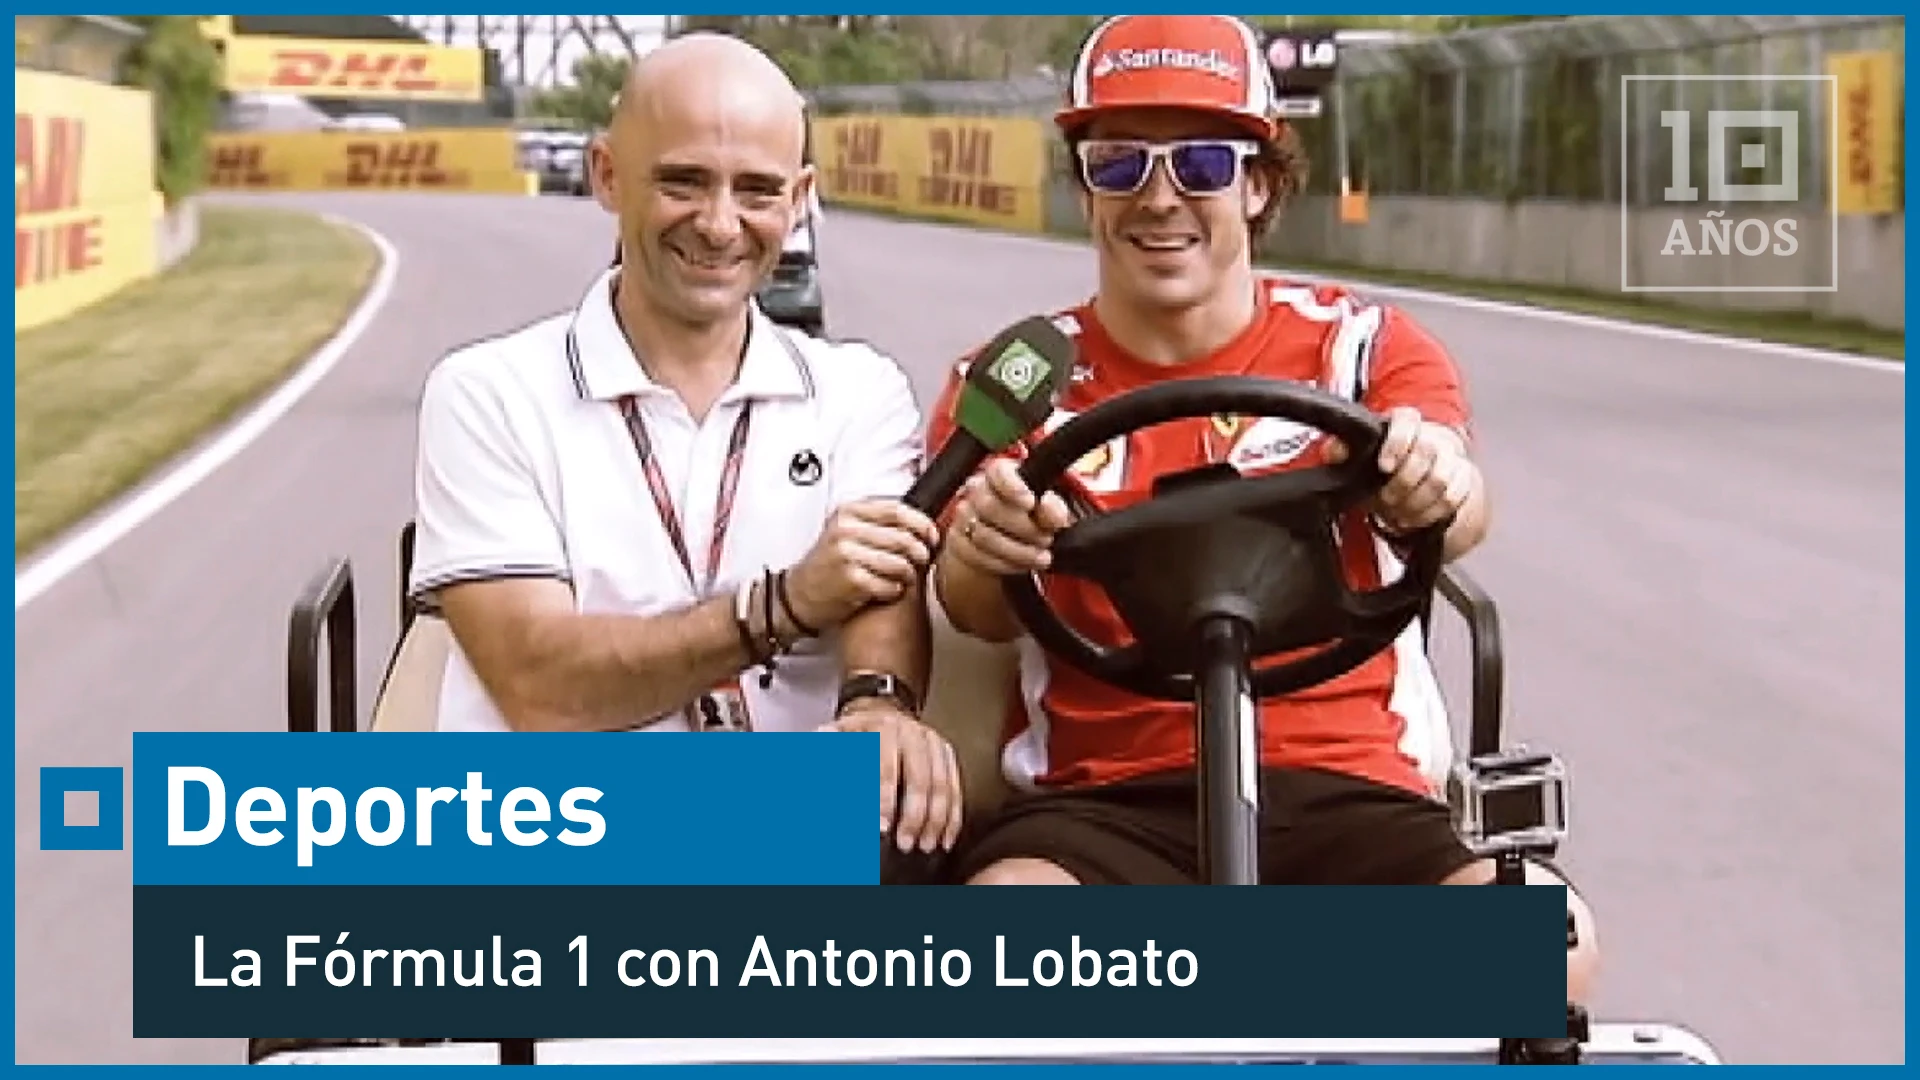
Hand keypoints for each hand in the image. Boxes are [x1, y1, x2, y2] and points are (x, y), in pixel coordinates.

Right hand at [785, 500, 940, 628]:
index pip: (897, 510)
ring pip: (900, 563)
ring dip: (909, 574)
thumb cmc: (827, 564)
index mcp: (848, 512)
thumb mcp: (845, 531)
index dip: (921, 524)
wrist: (799, 594)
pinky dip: (895, 590)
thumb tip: (920, 523)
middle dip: (920, 552)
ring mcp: (847, 555)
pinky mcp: (851, 580)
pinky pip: (890, 585)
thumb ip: (876, 522)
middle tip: (922, 561)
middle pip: (903, 537)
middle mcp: (846, 530)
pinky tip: (888, 590)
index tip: (932, 536)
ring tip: (904, 578)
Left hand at [821, 701, 963, 853]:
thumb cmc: (852, 736)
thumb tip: (815, 776)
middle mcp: (910, 732)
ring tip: (926, 845)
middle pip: (919, 778)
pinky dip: (952, 815)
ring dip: (936, 820)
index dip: (882, 799)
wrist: (878, 714)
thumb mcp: (832, 738)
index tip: (879, 828)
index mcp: (880, 728)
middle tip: (905, 844)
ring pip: (942, 784)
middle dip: (913, 815)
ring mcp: (932, 741)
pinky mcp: (946, 752)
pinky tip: (946, 837)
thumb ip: (825, 758)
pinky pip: (955, 786)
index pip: (885, 767)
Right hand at [946, 458, 1074, 576]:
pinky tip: (1023, 565)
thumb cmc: (1031, 515)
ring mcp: (964, 517)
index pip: (998, 473)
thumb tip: (1053, 513)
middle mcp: (977, 492)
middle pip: (990, 508)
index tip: (1031, 503)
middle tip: (1047, 539)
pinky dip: (1005, 565)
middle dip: (1024, 529)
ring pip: (984, 537)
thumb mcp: (1048, 507)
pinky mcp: (959, 542)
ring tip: (1041, 556)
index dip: (1013, 487)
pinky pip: (978, 557)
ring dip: (1018, 552)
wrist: (1010, 537)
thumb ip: (1053, 508)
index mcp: (1000, 474)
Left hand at [1325, 407, 1475, 533]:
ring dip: (1416, 503)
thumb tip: (1331, 450)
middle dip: (1404, 483)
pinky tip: (1414, 520)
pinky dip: (1431, 514)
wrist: (1419, 478)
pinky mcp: (1464, 479)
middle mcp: (1432, 436)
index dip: (1397, 442)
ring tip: (1398, 514)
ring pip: (1441, 479)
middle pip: (1427, 452)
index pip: (1407, 419)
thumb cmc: (1383, 464)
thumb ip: (1342, 452)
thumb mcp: (1358, 459)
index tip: (1384, 466)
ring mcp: (1451, 457)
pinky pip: (1452, 497)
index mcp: (1404, 424)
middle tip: (1387, 500)